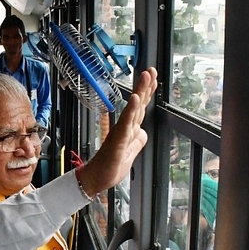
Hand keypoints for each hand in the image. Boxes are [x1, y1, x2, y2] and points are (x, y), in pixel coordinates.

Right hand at [77, 68, 157, 195]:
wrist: (95, 180)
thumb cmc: (109, 168)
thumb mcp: (130, 155)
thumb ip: (137, 142)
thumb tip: (143, 132)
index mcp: (129, 132)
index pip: (140, 109)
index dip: (147, 93)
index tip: (153, 79)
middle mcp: (125, 129)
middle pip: (138, 104)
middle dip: (145, 86)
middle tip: (151, 70)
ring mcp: (121, 133)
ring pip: (133, 109)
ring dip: (140, 91)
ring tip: (145, 76)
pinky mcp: (117, 140)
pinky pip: (125, 123)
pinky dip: (130, 110)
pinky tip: (135, 98)